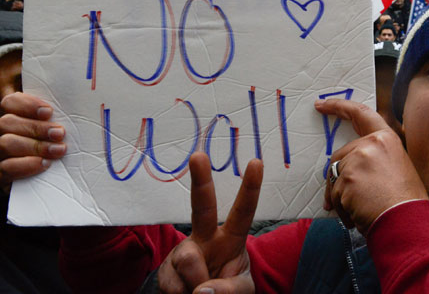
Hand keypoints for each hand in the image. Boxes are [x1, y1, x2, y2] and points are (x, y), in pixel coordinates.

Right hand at [0, 92, 65, 191]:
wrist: (44, 180)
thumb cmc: (54, 144)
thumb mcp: (52, 128)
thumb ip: (52, 118)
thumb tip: (73, 106)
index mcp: (12, 115)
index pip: (9, 102)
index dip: (27, 105)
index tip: (49, 112)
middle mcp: (1, 132)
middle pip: (7, 122)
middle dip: (36, 128)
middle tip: (59, 133)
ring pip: (5, 144)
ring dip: (35, 146)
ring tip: (58, 150)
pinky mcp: (0, 173)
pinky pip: (5, 168)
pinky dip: (25, 165)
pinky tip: (44, 164)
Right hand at [157, 153, 262, 293]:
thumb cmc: (226, 289)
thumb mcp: (240, 290)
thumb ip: (230, 290)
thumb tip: (202, 290)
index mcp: (231, 239)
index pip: (243, 212)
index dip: (250, 188)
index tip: (256, 162)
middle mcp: (205, 239)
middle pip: (202, 207)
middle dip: (201, 180)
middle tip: (198, 156)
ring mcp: (182, 253)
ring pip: (189, 260)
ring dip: (197, 284)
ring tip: (200, 292)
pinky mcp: (164, 272)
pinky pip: (173, 286)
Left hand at [316, 98, 427, 235]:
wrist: (407, 220)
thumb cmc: (405, 202)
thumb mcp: (396, 168)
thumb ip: (375, 159)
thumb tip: (351, 167)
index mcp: (386, 139)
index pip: (360, 114)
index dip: (339, 106)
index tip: (322, 104)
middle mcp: (371, 143)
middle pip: (340, 156)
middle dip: (338, 180)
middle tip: (343, 202)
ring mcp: (358, 159)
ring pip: (335, 177)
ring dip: (342, 198)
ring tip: (360, 211)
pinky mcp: (347, 177)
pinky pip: (334, 194)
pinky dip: (342, 209)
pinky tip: (357, 216)